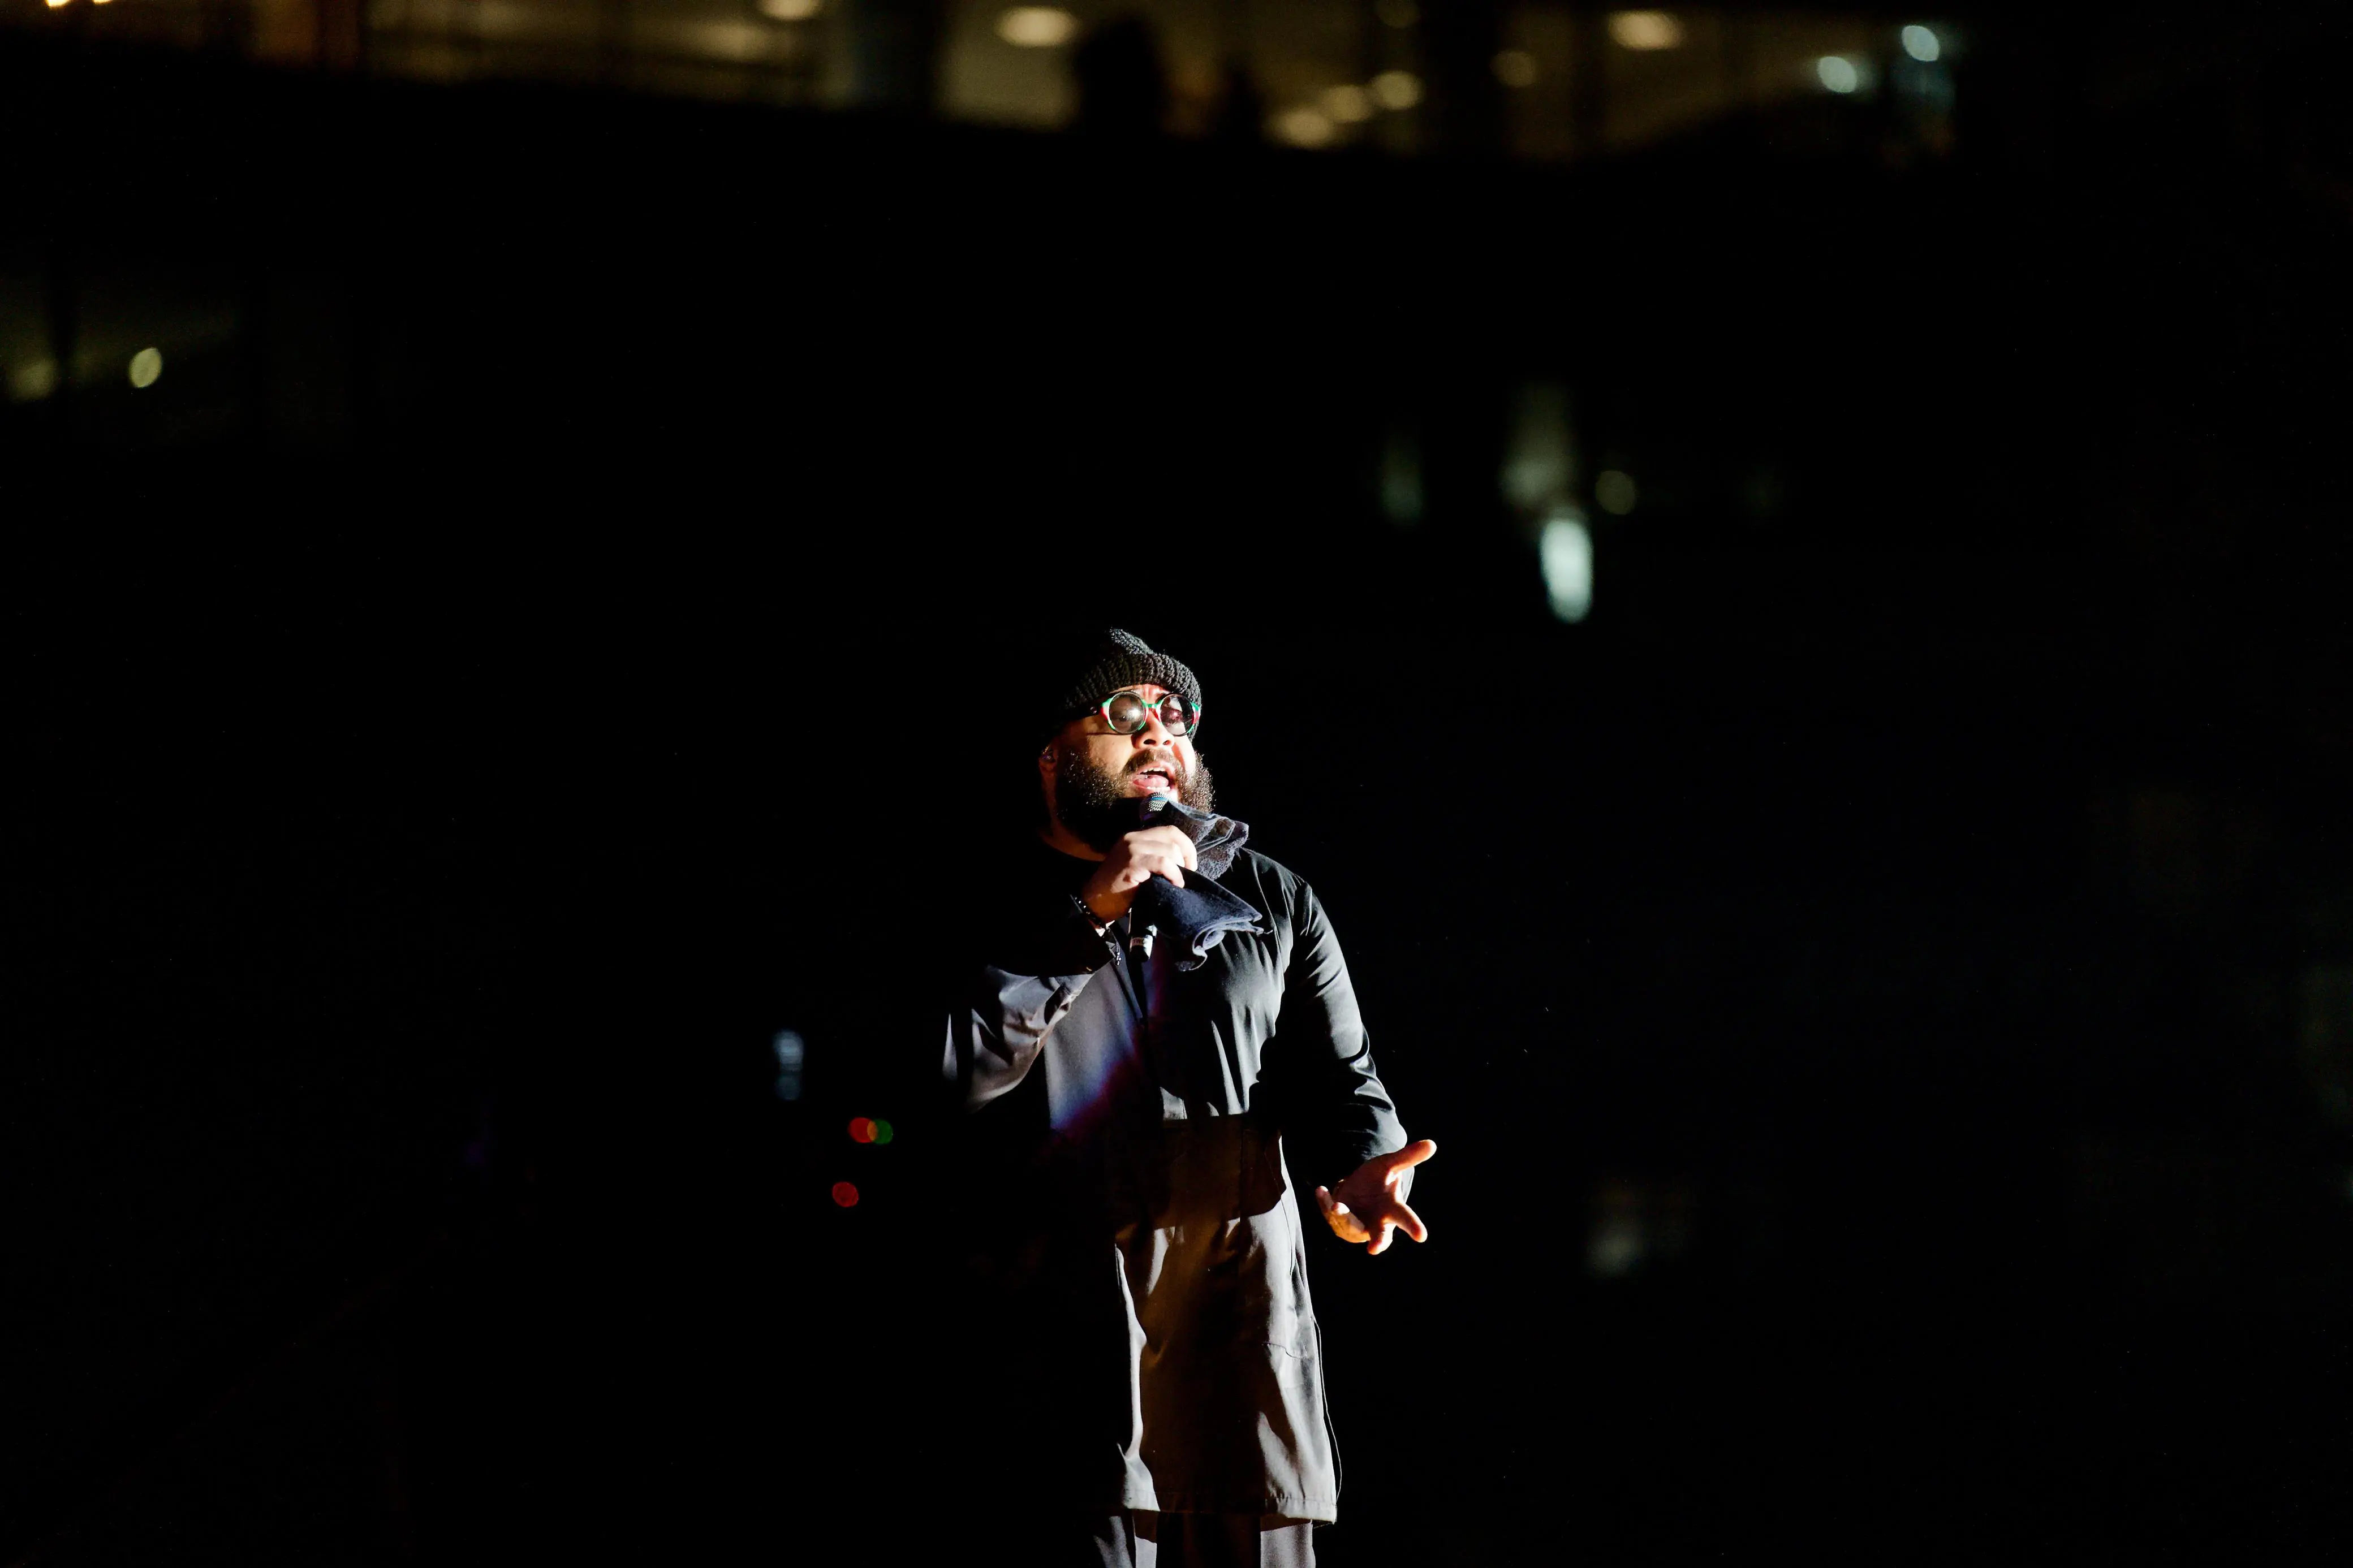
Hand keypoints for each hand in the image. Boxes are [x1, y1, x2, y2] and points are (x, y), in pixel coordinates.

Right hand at [1078, 825, 1197, 922]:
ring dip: (1180, 868)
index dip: (1186, 845)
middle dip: (1187, 855)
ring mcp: (1132, 849)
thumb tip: (1183, 861)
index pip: (1169, 830)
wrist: (1094, 903)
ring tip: (1178, 882)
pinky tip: (1175, 884)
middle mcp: (1133, 838)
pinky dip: (1174, 874)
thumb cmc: (1117, 890)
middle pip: (1172, 836)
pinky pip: (1163, 863)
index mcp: (1135, 836)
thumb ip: (1154, 857)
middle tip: (1188, 874)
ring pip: (1170, 849)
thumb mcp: (1137, 866)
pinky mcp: (1133, 863)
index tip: (1190, 864)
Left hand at [1315, 1139, 1434, 1255]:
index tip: (1421, 1236)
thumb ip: (1408, 1157)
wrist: (1357, 1188)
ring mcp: (1356, 1225)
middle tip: (1374, 1249)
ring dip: (1343, 1218)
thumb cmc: (1378, 1180)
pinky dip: (1325, 1203)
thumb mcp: (1390, 1165)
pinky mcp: (1337, 1222)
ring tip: (1336, 1206)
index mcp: (1393, 1210)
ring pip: (1350, 1227)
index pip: (1405, 1218)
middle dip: (1378, 1243)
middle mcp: (1376, 1223)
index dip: (1413, 1227)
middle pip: (1380, 1237)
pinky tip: (1321, 1190)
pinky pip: (1330, 1214)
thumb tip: (1432, 1144)